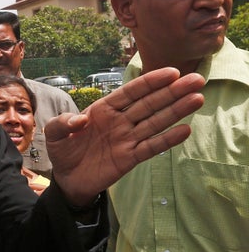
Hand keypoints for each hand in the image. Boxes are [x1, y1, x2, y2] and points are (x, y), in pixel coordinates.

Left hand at [45, 68, 204, 205]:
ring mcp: (127, 138)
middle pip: (150, 103)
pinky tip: (185, 130)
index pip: (130, 92)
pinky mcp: (130, 157)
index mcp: (103, 109)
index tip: (171, 72)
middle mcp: (120, 121)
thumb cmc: (63, 151)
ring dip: (176, 111)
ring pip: (155, 122)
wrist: (67, 179)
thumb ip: (61, 123)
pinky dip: (167, 140)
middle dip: (172, 92)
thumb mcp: (53, 134)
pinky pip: (151, 147)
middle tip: (197, 79)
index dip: (150, 82)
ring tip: (197, 98)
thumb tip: (80, 119)